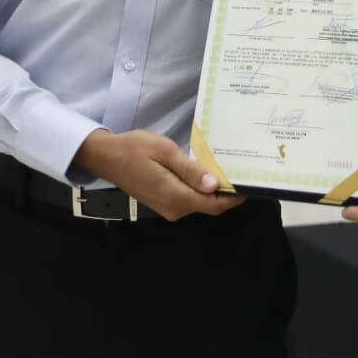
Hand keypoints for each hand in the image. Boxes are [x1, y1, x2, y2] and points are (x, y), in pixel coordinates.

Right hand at [75, 129, 244, 221]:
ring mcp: (167, 208)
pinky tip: (207, 174)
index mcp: (175, 196)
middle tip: (242, 171)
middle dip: (227, 193)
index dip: (234, 198)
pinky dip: (201, 190)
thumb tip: (214, 186)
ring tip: (228, 169)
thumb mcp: (165, 152)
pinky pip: (189, 200)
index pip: (213, 205)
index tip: (250, 184)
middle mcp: (173, 208)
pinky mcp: (164, 203)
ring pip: (199, 203)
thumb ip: (190, 170)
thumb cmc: (135, 149)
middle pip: (209, 206)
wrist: (106, 157)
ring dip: (214, 191)